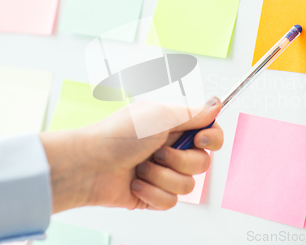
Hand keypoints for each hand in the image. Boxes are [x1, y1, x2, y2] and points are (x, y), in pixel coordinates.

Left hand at [40, 97, 222, 212]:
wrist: (89, 166)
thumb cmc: (118, 135)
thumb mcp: (159, 116)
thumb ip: (193, 113)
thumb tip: (217, 103)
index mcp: (175, 126)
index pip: (211, 133)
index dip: (212, 138)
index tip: (200, 139)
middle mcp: (172, 149)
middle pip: (203, 162)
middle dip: (180, 160)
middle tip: (158, 151)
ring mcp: (163, 173)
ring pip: (189, 185)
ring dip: (163, 176)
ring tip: (141, 167)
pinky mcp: (154, 194)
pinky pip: (172, 202)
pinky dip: (152, 193)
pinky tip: (136, 183)